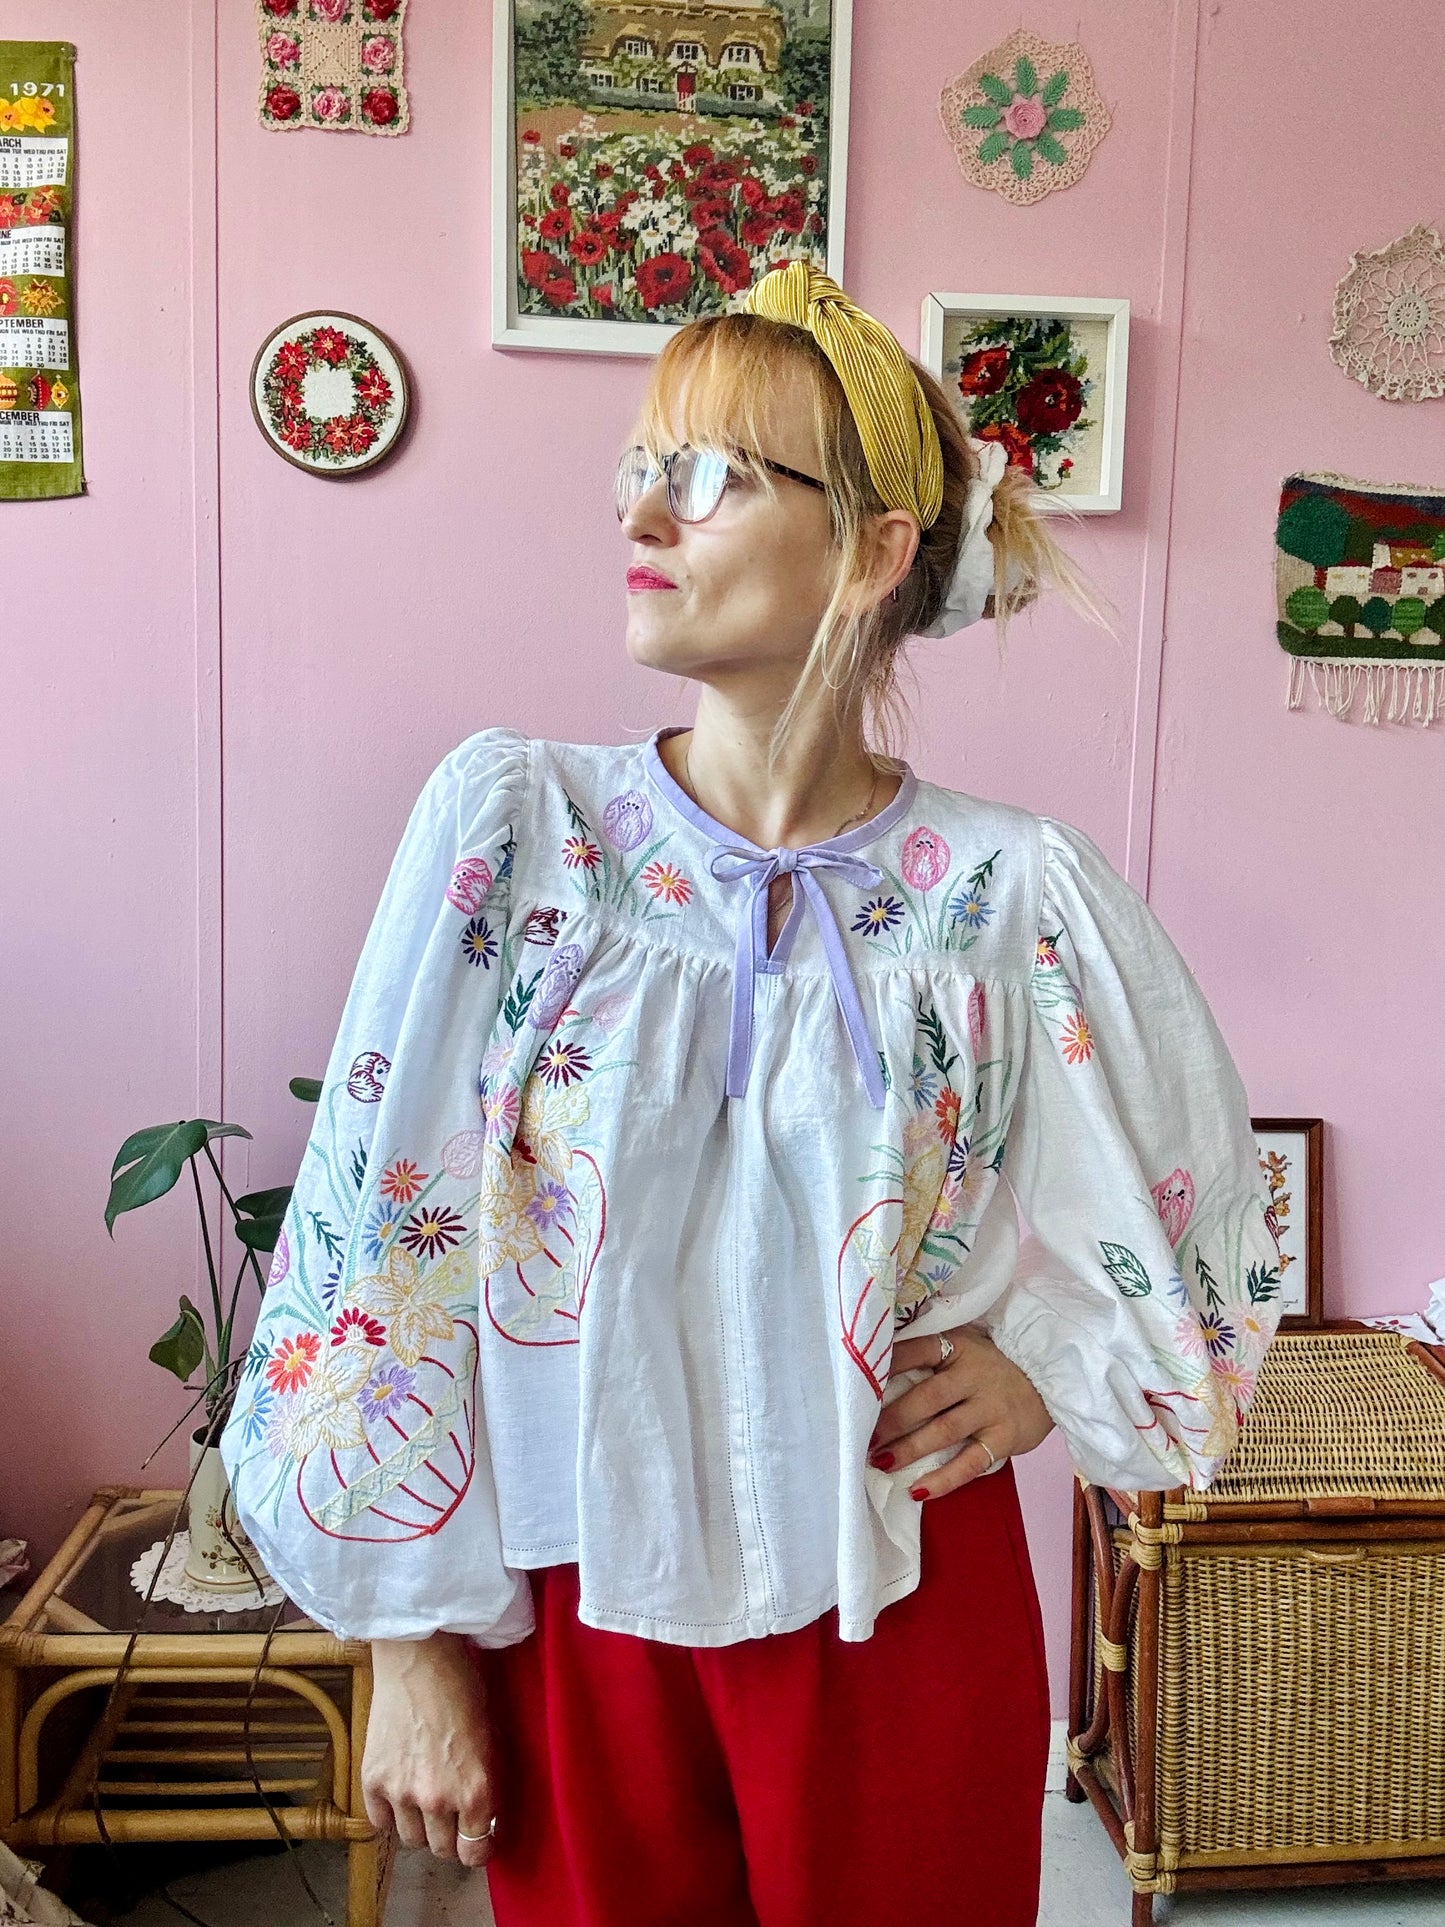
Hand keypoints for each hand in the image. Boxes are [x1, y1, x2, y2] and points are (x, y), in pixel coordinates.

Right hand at [362, 1632, 497, 1869]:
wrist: (419, 1657)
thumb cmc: (462, 1687)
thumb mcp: (489, 1738)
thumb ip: (485, 1782)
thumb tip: (483, 1815)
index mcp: (476, 1789)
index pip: (475, 1851)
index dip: (477, 1849)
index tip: (477, 1840)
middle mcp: (438, 1800)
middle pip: (441, 1850)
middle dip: (449, 1838)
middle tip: (450, 1818)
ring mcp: (401, 1793)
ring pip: (411, 1839)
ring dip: (419, 1825)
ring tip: (423, 1798)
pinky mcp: (372, 1781)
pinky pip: (380, 1822)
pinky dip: (390, 1813)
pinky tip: (399, 1791)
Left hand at [867, 1323, 1053, 1499]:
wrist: (1049, 1380)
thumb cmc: (992, 1366)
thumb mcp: (966, 1347)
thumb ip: (932, 1354)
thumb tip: (879, 1370)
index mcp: (959, 1348)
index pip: (919, 1350)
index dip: (889, 1365)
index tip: (861, 1383)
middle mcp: (974, 1377)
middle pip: (928, 1397)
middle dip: (893, 1419)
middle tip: (864, 1436)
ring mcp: (990, 1409)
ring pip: (945, 1431)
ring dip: (910, 1449)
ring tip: (880, 1463)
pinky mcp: (1003, 1438)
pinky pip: (970, 1463)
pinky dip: (944, 1480)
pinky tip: (918, 1491)